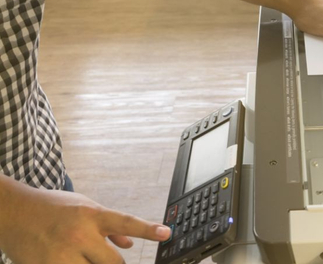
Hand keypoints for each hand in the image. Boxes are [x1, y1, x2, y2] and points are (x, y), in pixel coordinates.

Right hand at [0, 181, 170, 263]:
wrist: (14, 212)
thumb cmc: (53, 208)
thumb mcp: (85, 207)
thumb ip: (109, 227)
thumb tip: (129, 243)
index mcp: (92, 215)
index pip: (127, 222)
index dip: (148, 229)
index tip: (166, 233)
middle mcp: (80, 235)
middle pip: (114, 263)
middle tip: (105, 259)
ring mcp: (62, 255)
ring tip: (82, 256)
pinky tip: (68, 258)